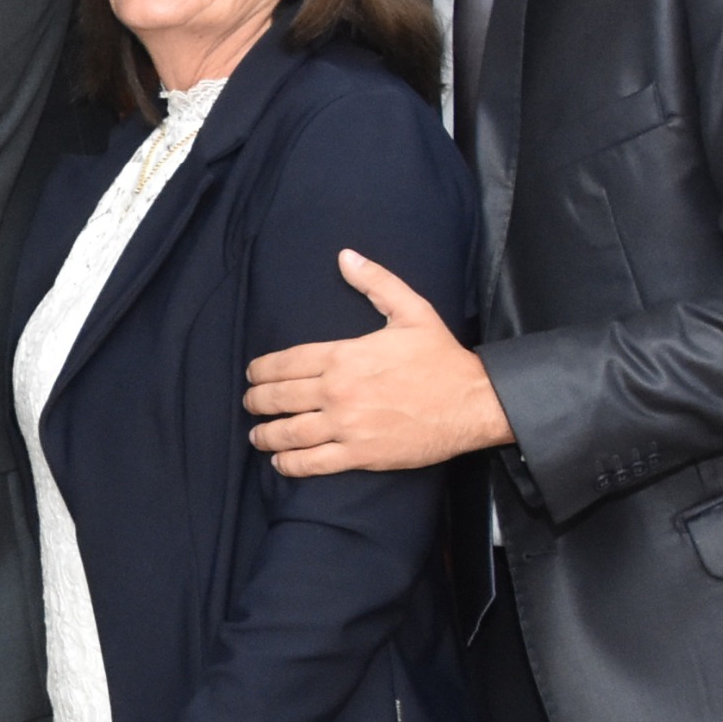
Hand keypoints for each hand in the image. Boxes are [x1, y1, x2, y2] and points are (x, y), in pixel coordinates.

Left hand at [242, 250, 511, 476]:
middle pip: (279, 397)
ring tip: (257, 435)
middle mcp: (338, 391)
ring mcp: (347, 425)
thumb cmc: (441, 358)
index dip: (262, 370)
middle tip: (250, 403)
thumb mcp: (412, 311)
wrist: (472, 402)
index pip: (287, 362)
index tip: (253, 374)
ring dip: (266, 435)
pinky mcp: (359, 454)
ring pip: (289, 433)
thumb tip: (346, 257)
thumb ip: (376, 282)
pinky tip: (280, 462)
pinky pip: (313, 463)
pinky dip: (289, 464)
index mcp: (344, 356)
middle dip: (257, 401)